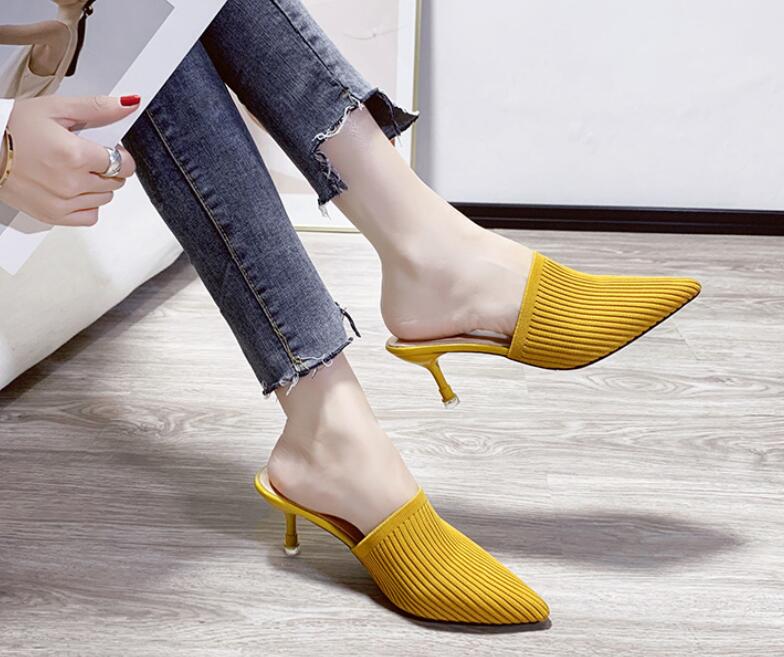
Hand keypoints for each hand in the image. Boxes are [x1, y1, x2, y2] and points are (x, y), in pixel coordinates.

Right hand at [0, 95, 140, 225]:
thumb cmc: (12, 127)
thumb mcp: (56, 108)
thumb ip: (97, 108)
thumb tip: (128, 104)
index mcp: (75, 155)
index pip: (123, 164)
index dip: (121, 155)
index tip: (111, 149)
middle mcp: (71, 183)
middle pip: (115, 182)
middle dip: (109, 168)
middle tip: (88, 156)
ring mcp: (63, 202)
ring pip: (105, 199)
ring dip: (98, 185)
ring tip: (76, 170)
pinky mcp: (53, 215)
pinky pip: (90, 217)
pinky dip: (87, 205)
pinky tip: (74, 189)